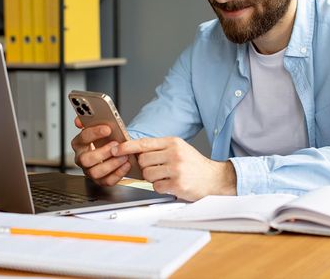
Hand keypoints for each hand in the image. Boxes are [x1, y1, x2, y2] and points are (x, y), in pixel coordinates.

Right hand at [70, 117, 131, 185]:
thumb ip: (89, 121)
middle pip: (85, 159)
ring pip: (95, 172)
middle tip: (116, 145)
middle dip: (102, 152)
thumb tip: (79, 121)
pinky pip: (107, 181)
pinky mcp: (100, 180)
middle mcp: (82, 158)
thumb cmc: (105, 139)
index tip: (108, 128)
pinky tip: (126, 164)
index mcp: (79, 144)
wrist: (113, 150)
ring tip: (124, 156)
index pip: (83, 138)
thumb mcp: (99, 127)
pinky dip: (118, 173)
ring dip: (112, 164)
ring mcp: (90, 171)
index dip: (95, 133)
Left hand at [113, 136, 236, 200]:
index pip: (144, 143)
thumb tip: (135, 151)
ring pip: (147, 174)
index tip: (116, 149)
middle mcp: (174, 154)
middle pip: (143, 160)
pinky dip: (161, 187)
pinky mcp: (177, 184)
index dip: (127, 147)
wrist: (214, 178)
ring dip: (153, 178)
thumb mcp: (179, 148)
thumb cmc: (194, 164)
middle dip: (145, 167)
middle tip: (157, 169)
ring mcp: (176, 169)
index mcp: (173, 142)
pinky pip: (156, 187)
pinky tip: (171, 184)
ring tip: (166, 176)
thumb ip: (159, 148)